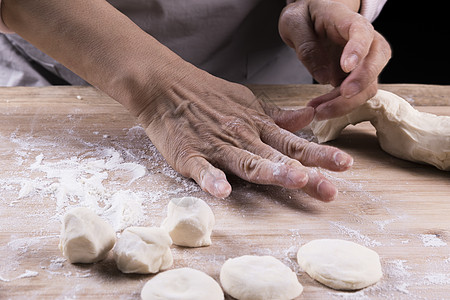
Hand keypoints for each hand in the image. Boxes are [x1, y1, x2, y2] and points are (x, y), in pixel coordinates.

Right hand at [137, 64, 352, 200]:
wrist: (166, 86)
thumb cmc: (208, 95)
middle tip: (329, 189)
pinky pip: (201, 168)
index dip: (319, 155)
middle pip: (277, 157)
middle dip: (305, 173)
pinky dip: (211, 179)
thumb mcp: (248, 101)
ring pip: (246, 161)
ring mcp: (216, 146)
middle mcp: (242, 136)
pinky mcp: (189, 154)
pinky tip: (222, 190)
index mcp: (256, 126)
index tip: (345, 166)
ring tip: (293, 180)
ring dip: (270, 171)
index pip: (293, 144)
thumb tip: (309, 116)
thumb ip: (278, 115)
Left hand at [279, 0, 390, 119]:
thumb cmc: (304, 17)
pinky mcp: (356, 76)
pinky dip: (339, 105)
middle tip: (342, 95)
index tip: (346, 66)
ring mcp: (363, 59)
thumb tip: (323, 77)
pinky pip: (355, 95)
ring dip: (346, 102)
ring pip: (369, 84)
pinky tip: (319, 109)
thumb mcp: (294, 23)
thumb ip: (306, 46)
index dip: (358, 49)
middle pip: (377, 59)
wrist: (310, 19)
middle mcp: (363, 38)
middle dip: (362, 81)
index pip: (361, 31)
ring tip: (318, 110)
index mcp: (345, 19)